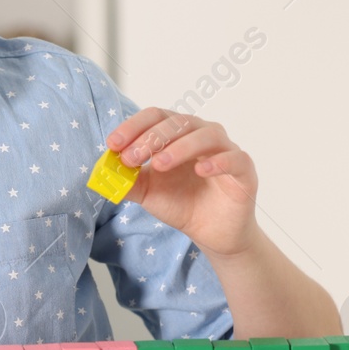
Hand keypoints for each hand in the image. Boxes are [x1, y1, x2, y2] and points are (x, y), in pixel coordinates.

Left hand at [107, 107, 260, 257]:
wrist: (211, 233)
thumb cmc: (181, 203)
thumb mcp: (148, 192)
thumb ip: (127, 180)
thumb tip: (104, 171)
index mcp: (177, 133)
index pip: (155, 116)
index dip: (133, 126)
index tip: (113, 144)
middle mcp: (202, 134)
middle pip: (178, 122)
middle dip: (151, 138)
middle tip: (131, 157)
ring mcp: (225, 150)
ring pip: (206, 135)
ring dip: (180, 147)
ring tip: (159, 164)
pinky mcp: (244, 170)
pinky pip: (235, 158)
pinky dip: (217, 161)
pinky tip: (200, 170)